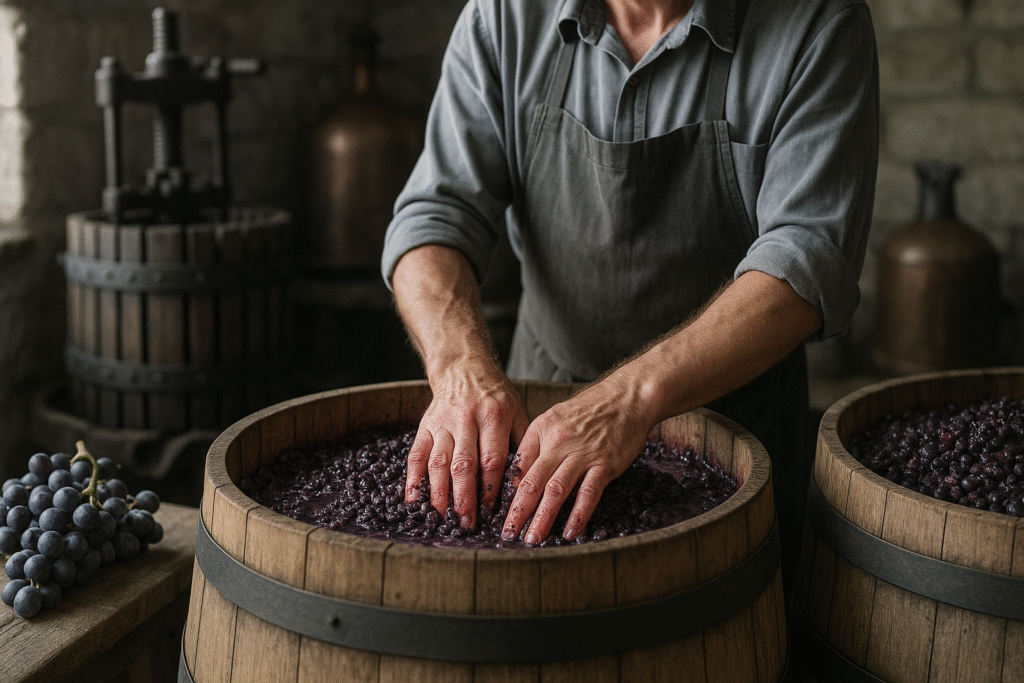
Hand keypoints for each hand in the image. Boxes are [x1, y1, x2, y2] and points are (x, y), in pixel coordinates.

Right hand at [406, 357, 528, 528]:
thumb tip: (525, 481)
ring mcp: (442, 423)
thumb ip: (522, 444)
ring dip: (439, 493)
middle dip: (464, 496)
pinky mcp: (425, 426)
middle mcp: (466, 419)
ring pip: (438, 462)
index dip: (491, 486)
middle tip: (466, 522)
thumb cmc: (497, 398)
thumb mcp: (517, 412)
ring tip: (442, 518)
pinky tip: (413, 501)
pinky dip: (413, 480)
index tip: (491, 510)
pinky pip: (416, 455)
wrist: (465, 369)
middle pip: (464, 463)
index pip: (493, 457)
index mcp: (494, 416)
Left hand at [500, 375, 653, 543]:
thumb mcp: (554, 418)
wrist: (627, 397)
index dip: (505, 492)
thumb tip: (518, 478)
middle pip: (532, 482)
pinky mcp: (605, 463)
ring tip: (533, 539)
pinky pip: (588, 493)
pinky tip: (570, 532)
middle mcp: (558, 442)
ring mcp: (582, 454)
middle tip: (508, 534)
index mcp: (541, 430)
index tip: (499, 513)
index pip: (517, 466)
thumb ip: (536, 445)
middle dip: (517, 512)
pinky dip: (578, 515)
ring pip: (556, 491)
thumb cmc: (590, 410)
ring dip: (542, 518)